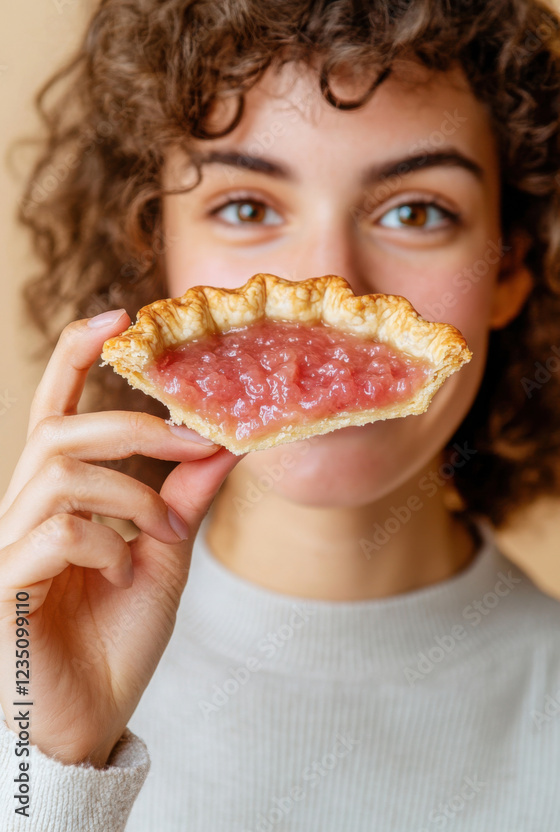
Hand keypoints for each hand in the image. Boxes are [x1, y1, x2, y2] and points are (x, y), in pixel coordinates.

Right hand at [0, 310, 241, 766]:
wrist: (86, 724)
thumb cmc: (112, 640)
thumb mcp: (162, 558)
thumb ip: (181, 500)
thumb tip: (221, 446)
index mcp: (55, 497)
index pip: (54, 409)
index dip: (75, 354)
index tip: (120, 312)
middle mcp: (21, 510)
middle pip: (60, 430)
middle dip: (132, 426)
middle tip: (194, 437)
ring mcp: (7, 546)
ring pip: (59, 472)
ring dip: (128, 493)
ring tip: (158, 533)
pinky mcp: (2, 585)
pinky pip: (53, 531)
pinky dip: (103, 541)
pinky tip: (120, 569)